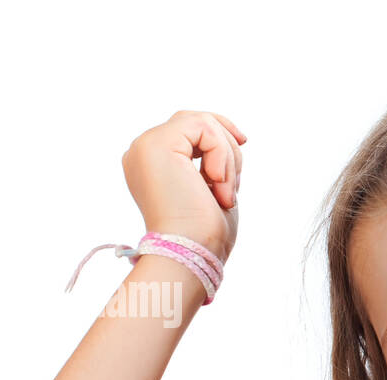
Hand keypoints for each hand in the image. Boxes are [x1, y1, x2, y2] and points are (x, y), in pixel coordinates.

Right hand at [121, 110, 246, 264]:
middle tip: (233, 181)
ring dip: (227, 157)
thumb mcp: (212, 189)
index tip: (242, 147)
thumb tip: (235, 139)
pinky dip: (222, 155)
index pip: (188, 129)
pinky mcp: (158, 144)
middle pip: (195, 120)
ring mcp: (147, 146)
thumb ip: (213, 163)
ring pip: (202, 123)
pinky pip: (203, 128)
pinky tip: (217, 184)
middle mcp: (143, 151)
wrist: (189, 253)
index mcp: (153, 164)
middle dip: (227, 143)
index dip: (220, 136)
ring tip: (224, 191)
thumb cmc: (204, 234)